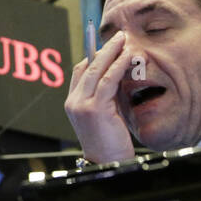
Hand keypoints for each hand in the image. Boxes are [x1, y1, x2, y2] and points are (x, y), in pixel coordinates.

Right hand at [64, 31, 135, 163]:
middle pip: (87, 66)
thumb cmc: (111, 143)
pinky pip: (108, 80)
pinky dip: (118, 65)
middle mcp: (73, 102)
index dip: (94, 56)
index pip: (79, 72)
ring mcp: (82, 105)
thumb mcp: (107, 114)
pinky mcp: (95, 109)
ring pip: (97, 70)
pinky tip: (128, 57)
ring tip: (124, 40)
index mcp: (73, 104)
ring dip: (111, 52)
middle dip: (104, 48)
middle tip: (119, 35)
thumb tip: (120, 73)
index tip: (109, 47)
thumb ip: (108, 95)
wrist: (109, 164)